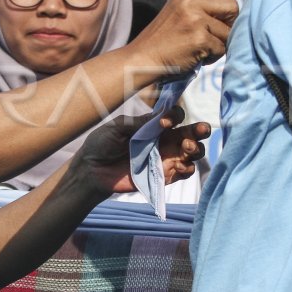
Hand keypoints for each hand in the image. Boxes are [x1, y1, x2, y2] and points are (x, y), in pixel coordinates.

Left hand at [76, 107, 208, 194]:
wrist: (91, 171)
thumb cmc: (101, 145)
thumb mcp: (117, 127)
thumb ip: (139, 123)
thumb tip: (161, 116)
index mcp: (154, 126)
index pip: (175, 116)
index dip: (175, 116)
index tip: (164, 122)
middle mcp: (164, 140)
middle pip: (191, 133)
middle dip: (200, 130)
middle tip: (200, 130)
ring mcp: (166, 158)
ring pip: (193, 152)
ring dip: (196, 149)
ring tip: (187, 148)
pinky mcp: (164, 176)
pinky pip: (185, 172)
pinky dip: (188, 168)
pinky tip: (179, 165)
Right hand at [128, 0, 236, 75]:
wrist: (142, 59)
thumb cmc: (162, 40)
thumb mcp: (178, 10)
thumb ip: (200, 4)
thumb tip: (232, 7)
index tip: (218, 14)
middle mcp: (190, 1)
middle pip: (233, 5)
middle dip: (230, 22)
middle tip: (216, 33)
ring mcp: (195, 20)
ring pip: (229, 30)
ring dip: (220, 43)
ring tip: (201, 47)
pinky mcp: (199, 39)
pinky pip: (222, 48)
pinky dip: (213, 56)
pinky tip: (197, 56)